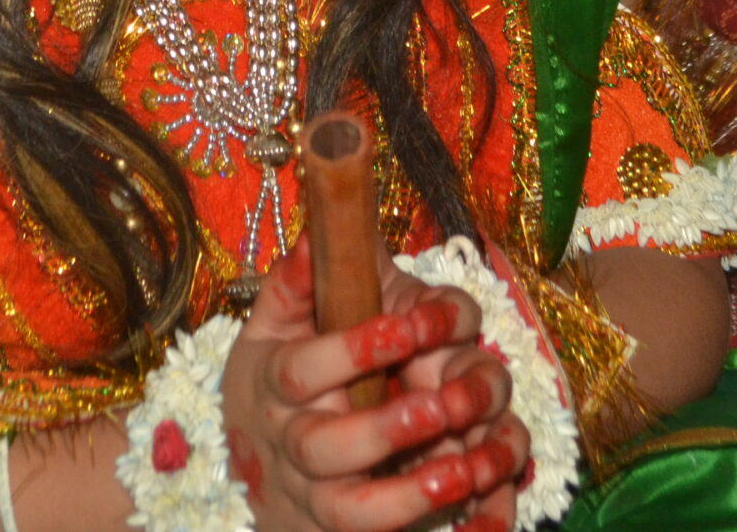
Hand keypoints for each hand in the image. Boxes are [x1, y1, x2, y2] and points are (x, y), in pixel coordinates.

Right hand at [219, 242, 525, 531]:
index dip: (354, 349)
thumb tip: (317, 235)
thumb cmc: (276, 381)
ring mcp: (321, 499)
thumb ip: (298, 284)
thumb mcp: (273, 328)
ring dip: (413, 494)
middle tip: (442, 405)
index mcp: (276, 386)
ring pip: (358, 512)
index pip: (303, 369)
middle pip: (327, 448)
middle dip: (387, 428)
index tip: (408, 326)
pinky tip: (484, 518)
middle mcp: (295, 447)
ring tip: (466, 469)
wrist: (252, 469)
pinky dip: (443, 530)